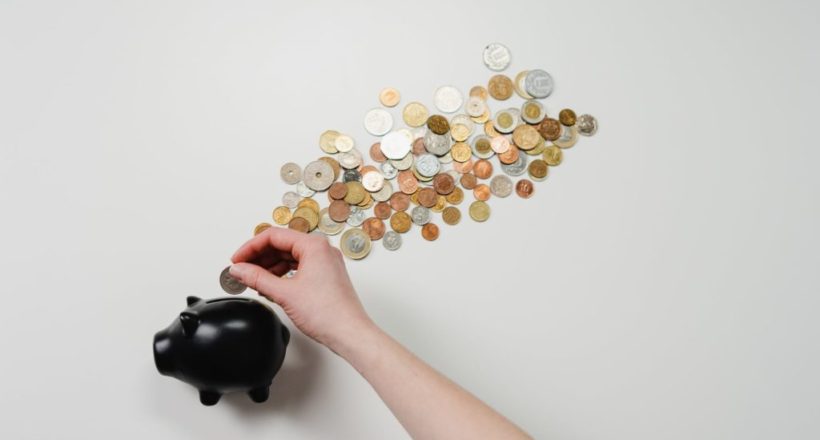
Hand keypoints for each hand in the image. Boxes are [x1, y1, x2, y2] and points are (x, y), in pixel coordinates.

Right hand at [228, 227, 374, 351]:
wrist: (349, 333)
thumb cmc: (328, 313)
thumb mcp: (284, 293)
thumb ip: (257, 278)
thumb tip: (239, 270)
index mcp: (314, 246)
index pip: (273, 236)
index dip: (250, 247)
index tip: (237, 260)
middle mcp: (322, 250)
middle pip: (282, 244)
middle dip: (259, 257)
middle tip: (241, 270)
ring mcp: (326, 263)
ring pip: (290, 256)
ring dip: (269, 266)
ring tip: (253, 279)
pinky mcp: (326, 276)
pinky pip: (299, 267)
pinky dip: (282, 274)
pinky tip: (270, 285)